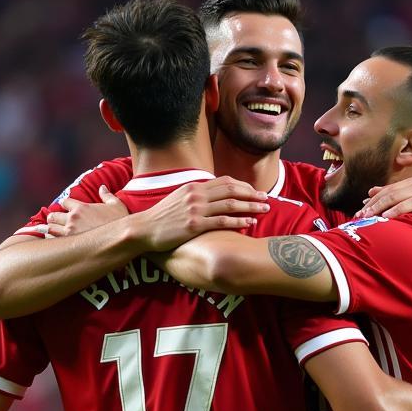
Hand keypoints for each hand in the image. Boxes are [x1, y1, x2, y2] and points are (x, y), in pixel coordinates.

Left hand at [45, 192, 127, 236]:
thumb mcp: (116, 204)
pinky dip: (54, 242)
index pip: (64, 202)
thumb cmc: (121, 221)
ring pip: (50, 229)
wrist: (123, 236)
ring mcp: (71, 231)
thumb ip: (107, 195)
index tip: (67, 211)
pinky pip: (55, 242)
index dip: (64, 206)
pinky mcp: (72, 244)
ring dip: (51, 230)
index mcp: (81, 207)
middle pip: (53, 216)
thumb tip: (102, 188)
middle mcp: (73, 218)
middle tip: (56, 223)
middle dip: (53, 219)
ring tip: (54, 233)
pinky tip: (57, 245)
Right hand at [135, 176, 269, 250]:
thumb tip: (211, 197)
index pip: (225, 181)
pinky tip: (250, 223)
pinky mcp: (195, 225)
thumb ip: (196, 196)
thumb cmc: (162, 217)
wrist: (144, 229)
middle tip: (267, 199)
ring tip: (265, 210)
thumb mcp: (178, 199)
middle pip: (232, 190)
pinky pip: (222, 221)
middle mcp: (197, 195)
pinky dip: (239, 221)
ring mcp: (196, 209)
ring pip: (231, 204)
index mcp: (194, 186)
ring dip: (251, 206)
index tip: (255, 192)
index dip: (243, 186)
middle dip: (252, 194)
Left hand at [361, 176, 411, 227]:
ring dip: (399, 209)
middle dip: (379, 205)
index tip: (359, 213)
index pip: (388, 191)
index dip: (373, 202)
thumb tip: (369, 193)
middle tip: (366, 216)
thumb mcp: (409, 196)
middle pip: (397, 195)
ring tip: (386, 217)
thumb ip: (391, 194)